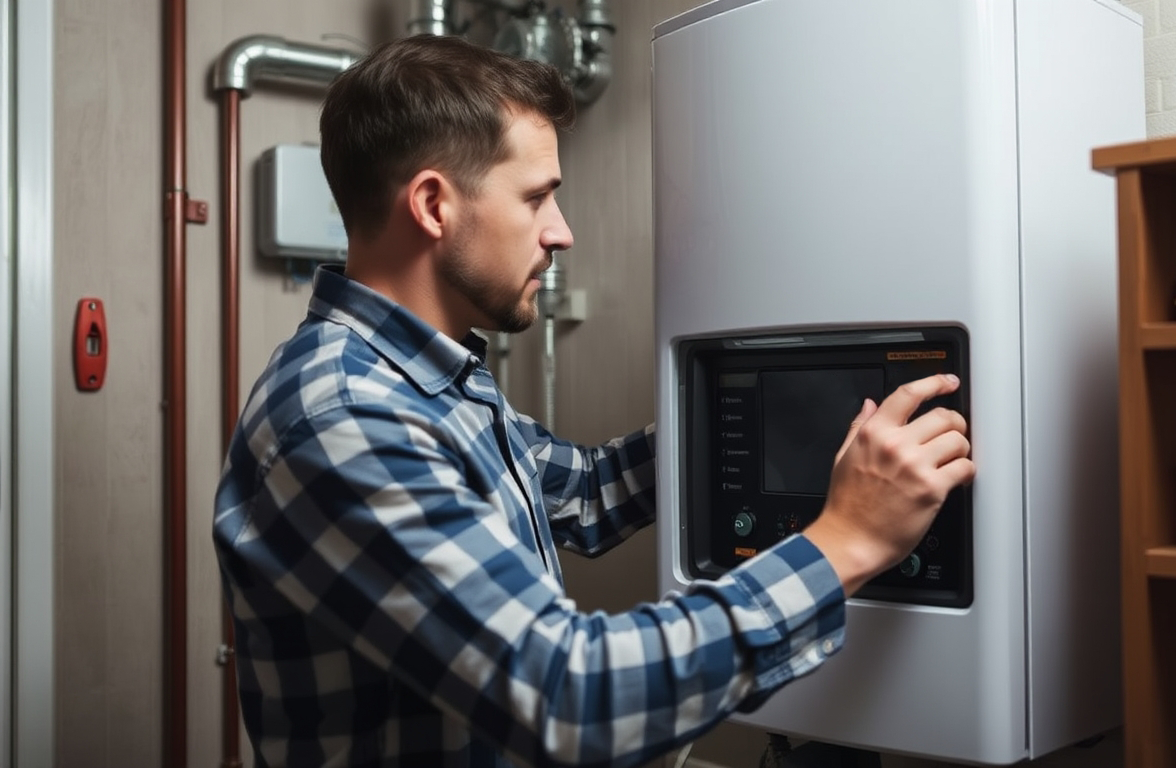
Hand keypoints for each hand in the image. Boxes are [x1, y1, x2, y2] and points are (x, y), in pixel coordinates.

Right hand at [803, 374, 974, 595]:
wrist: (850, 540)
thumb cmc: (847, 506)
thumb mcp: (843, 457)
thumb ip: (858, 427)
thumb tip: (869, 405)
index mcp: (873, 433)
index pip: (909, 394)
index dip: (934, 382)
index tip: (948, 382)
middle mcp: (895, 445)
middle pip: (943, 416)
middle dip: (954, 424)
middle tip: (952, 434)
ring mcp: (915, 466)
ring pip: (959, 440)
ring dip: (960, 450)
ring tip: (951, 461)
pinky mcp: (932, 489)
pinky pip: (965, 468)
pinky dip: (966, 472)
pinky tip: (955, 478)